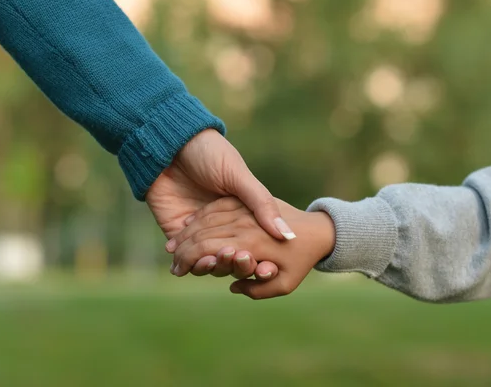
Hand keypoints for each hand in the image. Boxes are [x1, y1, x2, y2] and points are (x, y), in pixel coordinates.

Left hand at [146, 129, 291, 273]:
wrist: (169, 144)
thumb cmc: (209, 153)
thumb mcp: (239, 177)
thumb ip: (261, 204)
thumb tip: (287, 234)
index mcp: (241, 213)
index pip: (254, 243)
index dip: (262, 256)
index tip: (268, 264)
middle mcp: (221, 226)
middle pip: (233, 258)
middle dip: (238, 264)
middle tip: (242, 260)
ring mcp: (198, 232)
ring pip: (210, 262)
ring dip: (217, 267)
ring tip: (219, 260)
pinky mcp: (175, 235)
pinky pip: (186, 259)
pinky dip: (194, 265)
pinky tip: (200, 263)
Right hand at [170, 197, 335, 298]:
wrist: (319, 229)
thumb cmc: (303, 261)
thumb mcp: (287, 283)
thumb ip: (258, 290)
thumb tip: (234, 287)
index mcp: (251, 244)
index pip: (207, 250)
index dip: (188, 260)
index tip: (177, 270)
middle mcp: (244, 224)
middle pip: (203, 235)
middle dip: (182, 249)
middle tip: (171, 262)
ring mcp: (245, 210)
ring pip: (206, 219)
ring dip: (187, 233)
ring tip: (172, 246)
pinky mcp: (246, 200)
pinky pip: (217, 206)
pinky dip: (201, 216)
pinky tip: (189, 224)